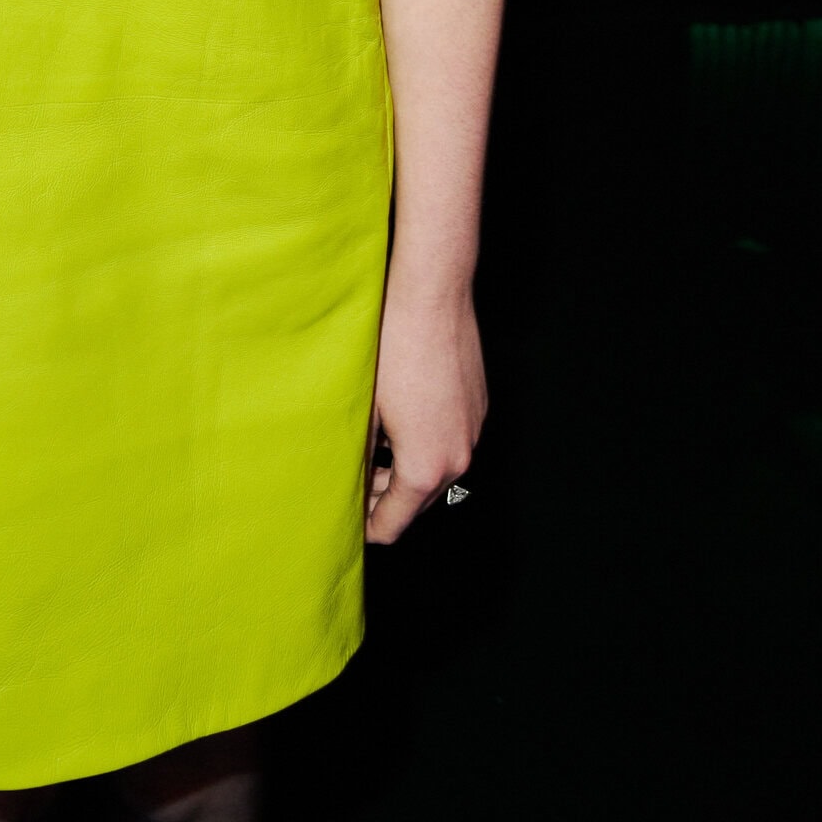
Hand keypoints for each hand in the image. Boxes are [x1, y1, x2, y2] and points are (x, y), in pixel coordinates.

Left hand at [365, 278, 485, 543]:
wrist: (432, 294)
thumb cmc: (391, 347)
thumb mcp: (363, 409)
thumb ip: (356, 459)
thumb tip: (345, 484)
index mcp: (426, 467)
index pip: (393, 524)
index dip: (364, 527)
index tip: (343, 521)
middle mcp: (458, 457)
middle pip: (416, 501)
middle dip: (382, 498)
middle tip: (348, 483)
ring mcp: (474, 431)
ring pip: (435, 469)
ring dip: (402, 470)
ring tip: (368, 450)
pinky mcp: (478, 407)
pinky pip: (450, 441)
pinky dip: (424, 443)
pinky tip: (397, 420)